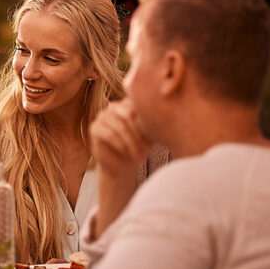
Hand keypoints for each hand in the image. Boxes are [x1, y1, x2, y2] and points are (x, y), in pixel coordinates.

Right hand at [89, 100, 149, 237]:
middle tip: (148, 150)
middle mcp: (113, 106)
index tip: (155, 139)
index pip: (138, 105)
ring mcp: (102, 116)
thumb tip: (175, 109)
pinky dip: (122, 146)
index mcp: (128, 103)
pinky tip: (129, 155)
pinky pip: (109, 135)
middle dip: (139, 134)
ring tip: (140, 157)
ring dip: (132, 143)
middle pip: (128, 115)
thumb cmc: (140, 147)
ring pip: (120, 127)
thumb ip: (155, 120)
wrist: (124, 165)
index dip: (146, 122)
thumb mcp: (151, 133)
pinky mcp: (94, 129)